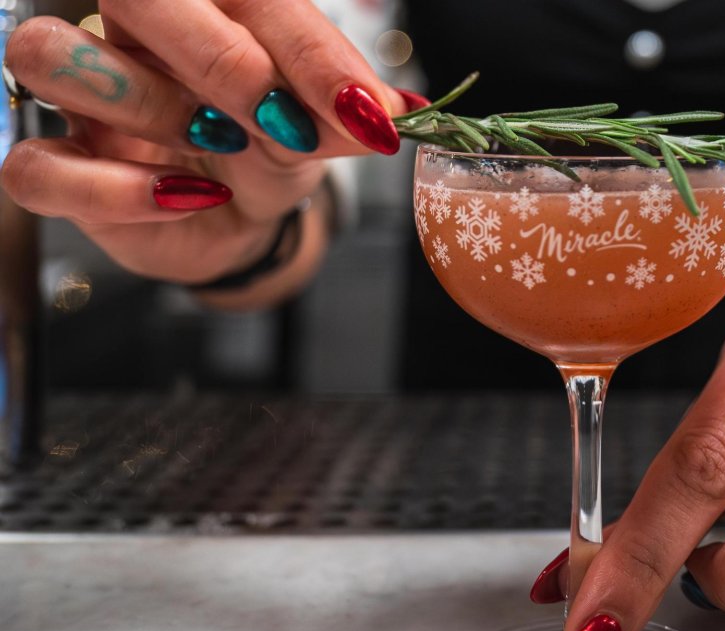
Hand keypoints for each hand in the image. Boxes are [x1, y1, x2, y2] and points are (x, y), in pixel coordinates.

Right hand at [1, 2, 418, 283]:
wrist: (245, 221)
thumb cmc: (272, 149)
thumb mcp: (318, 129)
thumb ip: (341, 112)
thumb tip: (390, 111)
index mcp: (204, 4)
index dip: (304, 47)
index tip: (364, 108)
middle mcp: (132, 34)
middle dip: (217, 57)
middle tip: (279, 117)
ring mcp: (84, 99)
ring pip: (51, 57)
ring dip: (152, 106)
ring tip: (222, 144)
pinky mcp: (60, 169)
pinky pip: (39, 167)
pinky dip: (117, 189)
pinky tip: (185, 197)